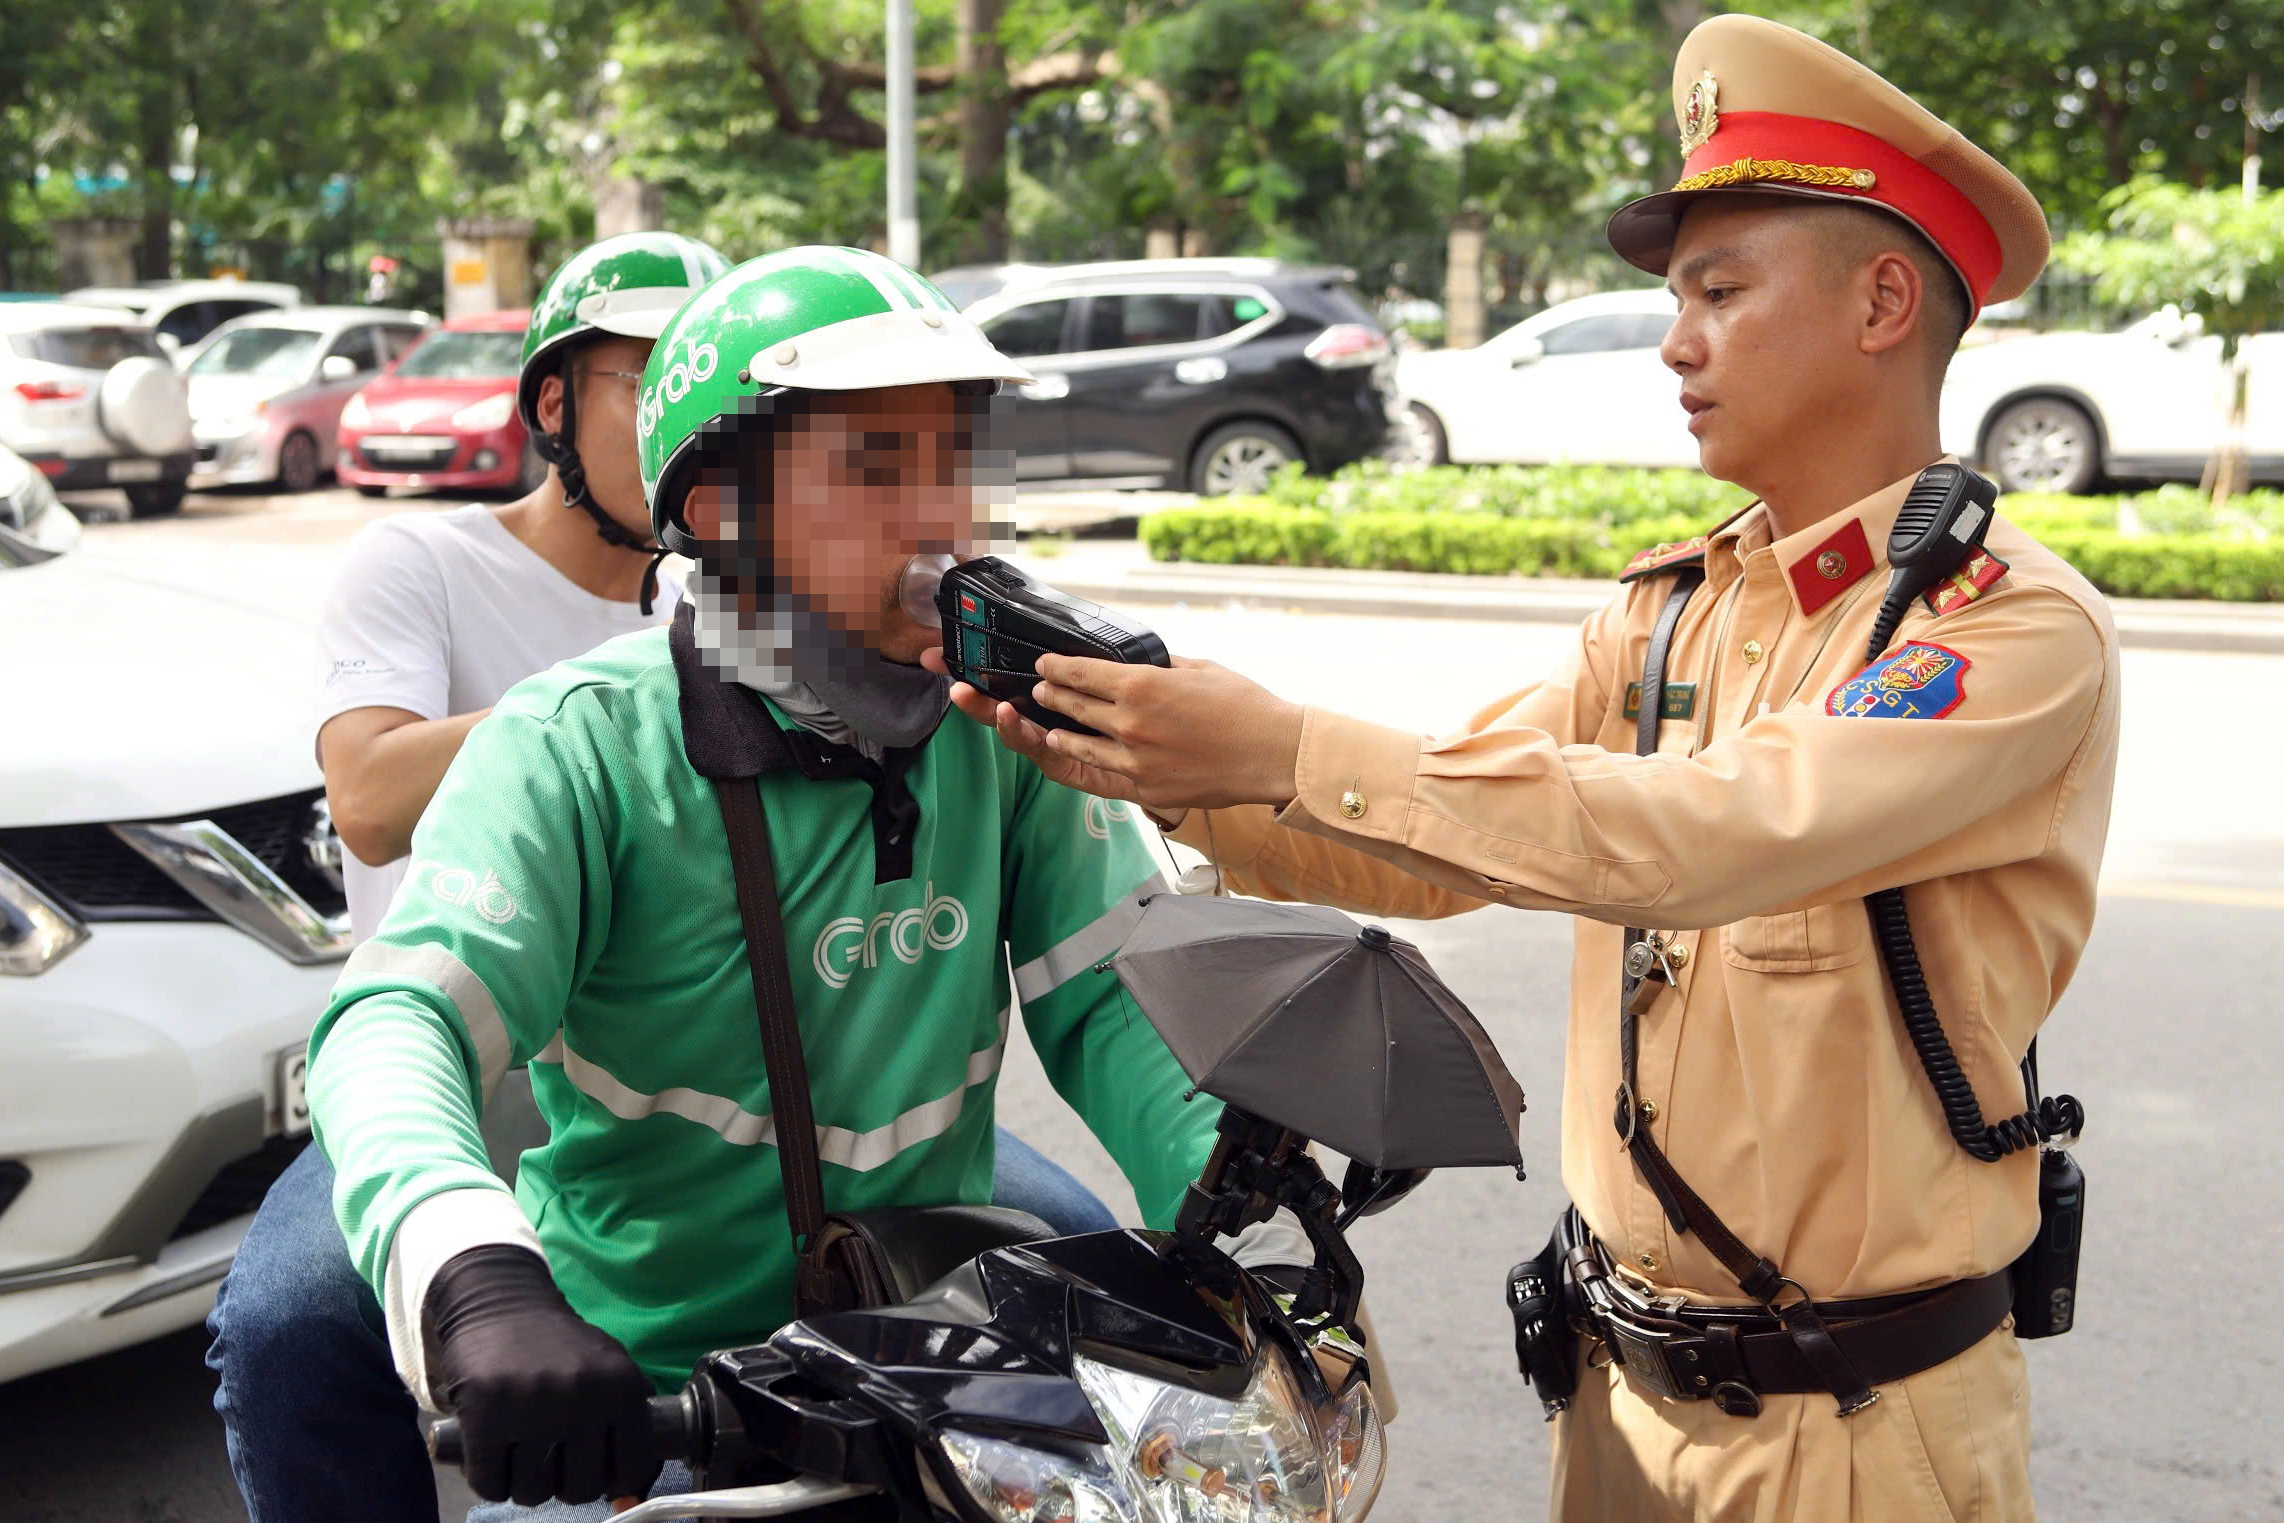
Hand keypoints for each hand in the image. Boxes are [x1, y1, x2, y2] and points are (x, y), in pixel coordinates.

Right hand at [425, 1245, 662, 1506]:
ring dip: (525, 1485)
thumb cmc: (559, 1345)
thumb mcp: (610, 1365)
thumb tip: (634, 1486)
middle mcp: (582, 1398)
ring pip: (533, 1493)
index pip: (631, 1470)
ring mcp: (532, 1407)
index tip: (596, 1471)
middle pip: (580, 1489)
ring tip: (523, 1455)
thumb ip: (628, 1415)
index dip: (613, 1481)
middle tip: (554, 1462)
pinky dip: (490, 1480)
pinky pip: (490, 1484)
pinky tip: (494, 1455)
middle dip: (566, 1485)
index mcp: (621, 1387)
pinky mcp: (485, 1414)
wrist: (503, 1302)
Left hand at [924, 649, 1303, 812]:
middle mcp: (1130, 724)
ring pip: (1075, 742)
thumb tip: (1134, 661)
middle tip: (1038, 688)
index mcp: (1142, 686)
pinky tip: (1064, 746)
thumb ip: (1159, 665)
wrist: (1274, 753)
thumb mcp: (1199, 668)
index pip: (1080, 673)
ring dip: (1054, 728)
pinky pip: (1099, 771)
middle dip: (1050, 695)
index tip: (1044, 665)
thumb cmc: (1244, 705)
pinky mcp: (1144, 790)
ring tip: (1042, 720)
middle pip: (1071, 706)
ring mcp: (1134, 761)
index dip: (1056, 668)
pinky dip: (1077, 755)